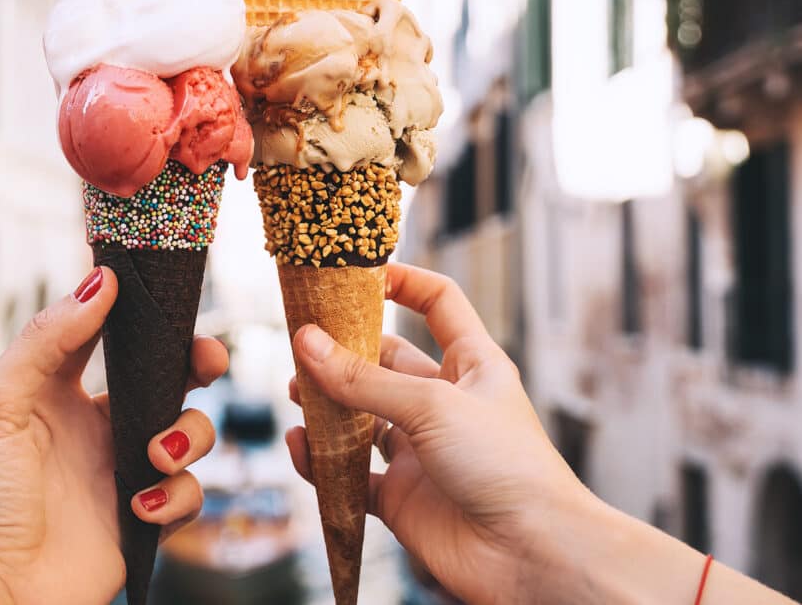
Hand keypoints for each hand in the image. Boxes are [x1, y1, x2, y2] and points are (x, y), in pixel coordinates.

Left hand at [0, 266, 227, 604]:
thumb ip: (47, 339)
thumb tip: (101, 281)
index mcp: (58, 390)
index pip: (110, 334)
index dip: (143, 315)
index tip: (170, 299)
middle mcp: (96, 426)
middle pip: (167, 378)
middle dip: (198, 364)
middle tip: (208, 363)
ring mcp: (121, 472)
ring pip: (189, 433)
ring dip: (187, 436)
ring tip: (154, 456)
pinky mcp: (142, 520)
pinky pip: (188, 495)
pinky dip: (175, 497)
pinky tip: (139, 507)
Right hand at [284, 262, 585, 604]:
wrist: (533, 557)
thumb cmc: (507, 467)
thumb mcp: (432, 405)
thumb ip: (363, 378)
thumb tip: (307, 342)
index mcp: (472, 365)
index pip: (438, 304)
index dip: (402, 282)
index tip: (357, 272)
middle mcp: (445, 403)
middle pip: (384, 361)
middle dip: (344, 351)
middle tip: (301, 343)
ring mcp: (422, 451)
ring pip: (362, 417)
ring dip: (327, 405)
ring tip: (295, 394)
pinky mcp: (403, 497)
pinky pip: (351, 474)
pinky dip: (323, 462)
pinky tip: (302, 447)